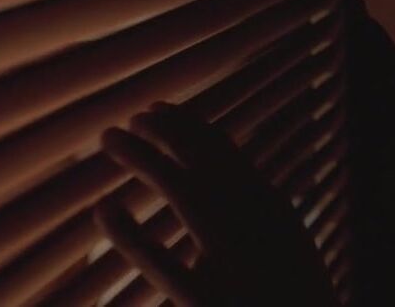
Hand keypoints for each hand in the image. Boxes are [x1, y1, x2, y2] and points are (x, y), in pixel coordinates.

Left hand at [93, 103, 339, 306]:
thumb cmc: (289, 299)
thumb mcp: (283, 251)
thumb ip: (245, 219)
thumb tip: (196, 192)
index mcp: (274, 214)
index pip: (226, 154)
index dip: (187, 126)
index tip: (158, 109)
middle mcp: (258, 228)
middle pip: (203, 160)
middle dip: (164, 131)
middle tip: (131, 118)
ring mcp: (235, 265)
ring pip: (182, 190)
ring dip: (142, 155)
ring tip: (109, 137)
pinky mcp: (208, 304)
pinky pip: (159, 261)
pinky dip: (127, 232)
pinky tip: (104, 209)